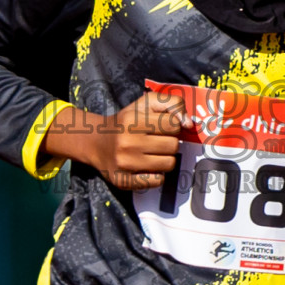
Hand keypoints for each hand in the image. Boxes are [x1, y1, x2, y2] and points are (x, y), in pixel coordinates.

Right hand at [41, 89, 186, 189]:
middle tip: (156, 141)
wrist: (95, 142)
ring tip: (152, 154)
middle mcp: (127, 141)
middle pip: (174, 145)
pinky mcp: (124, 180)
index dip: (171, 125)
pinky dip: (157, 175)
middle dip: (169, 142)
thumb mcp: (145, 103)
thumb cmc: (126, 121)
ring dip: (165, 159)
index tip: (161, 127)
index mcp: (133, 119)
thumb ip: (171, 103)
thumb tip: (189, 124)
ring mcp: (125, 163)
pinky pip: (158, 181)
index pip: (174, 124)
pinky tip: (147, 167)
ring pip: (169, 164)